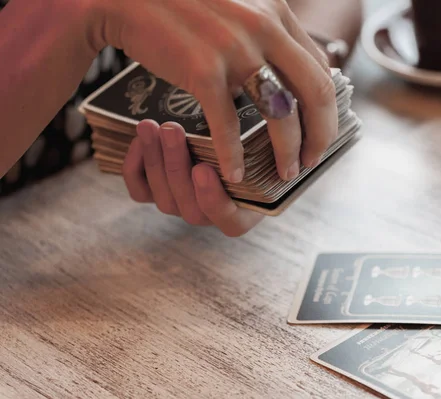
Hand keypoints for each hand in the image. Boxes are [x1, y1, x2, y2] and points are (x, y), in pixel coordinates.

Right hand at [88, 0, 336, 182]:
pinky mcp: (203, 70)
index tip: (319, 131)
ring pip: (280, 114)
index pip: (320, 68)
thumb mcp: (238, 7)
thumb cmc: (181, 5)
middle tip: (311, 160)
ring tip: (284, 172)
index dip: (326, 108)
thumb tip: (288, 72)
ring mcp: (235, 49)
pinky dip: (233, 157)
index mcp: (276, 13)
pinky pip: (228, 126)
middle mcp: (265, 28)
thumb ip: (266, 33)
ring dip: (288, 152)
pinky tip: (234, 175)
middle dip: (320, 134)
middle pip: (316, 93)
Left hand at [122, 120, 263, 236]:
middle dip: (176, 166)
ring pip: (163, 198)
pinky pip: (140, 192)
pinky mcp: (157, 194)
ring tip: (152, 126)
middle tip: (172, 129)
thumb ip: (262, 146)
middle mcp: (211, 216)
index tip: (203, 168)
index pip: (228, 220)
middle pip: (190, 208)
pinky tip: (139, 140)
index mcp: (244, 213)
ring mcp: (182, 206)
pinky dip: (134, 167)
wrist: (226, 138)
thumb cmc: (256, 144)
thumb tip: (272, 125)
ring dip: (155, 160)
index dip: (212, 198)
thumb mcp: (266, 145)